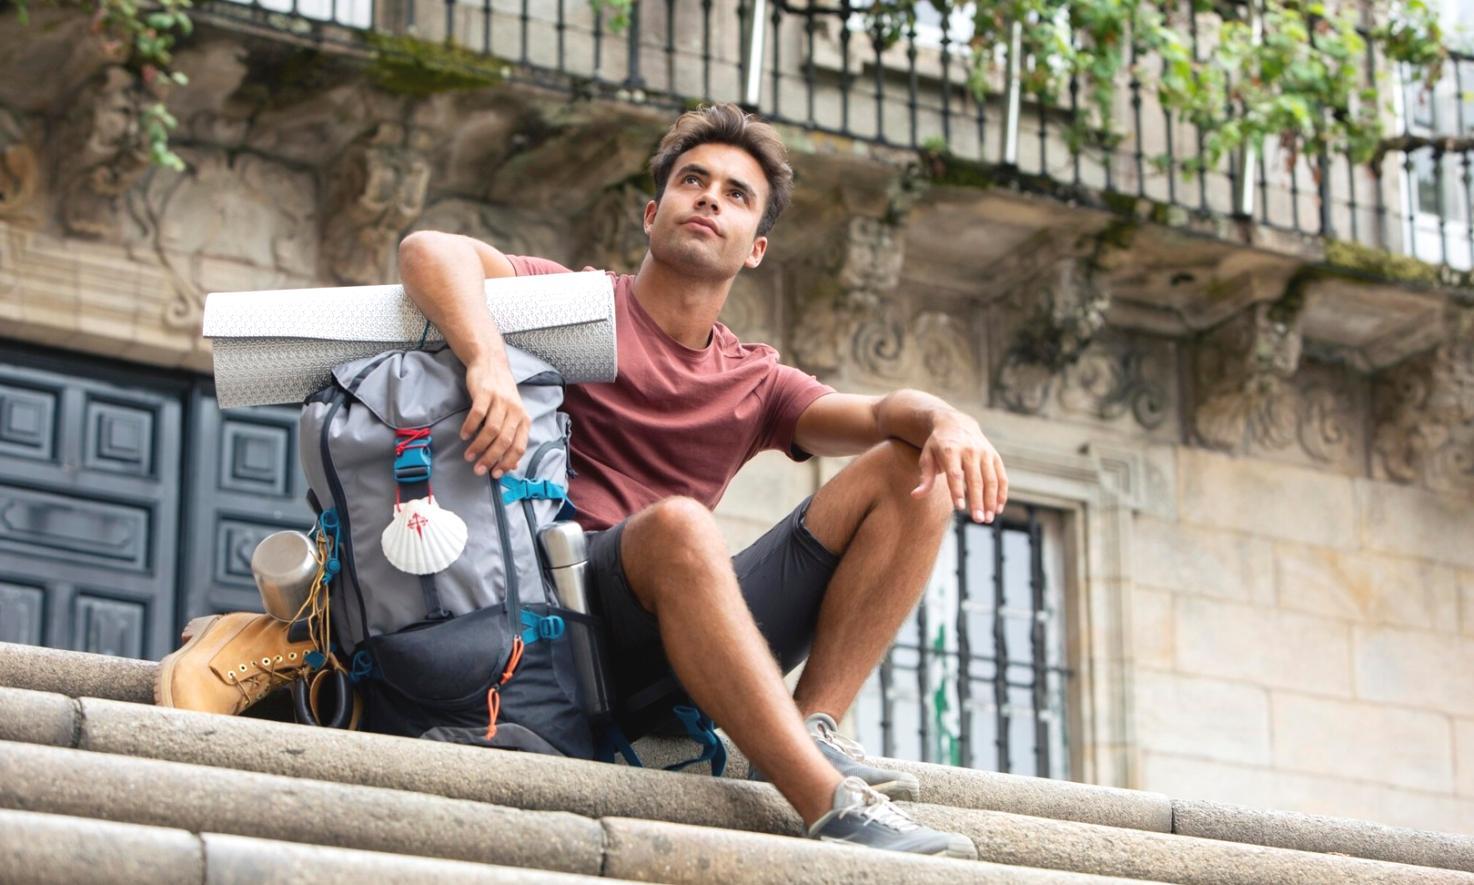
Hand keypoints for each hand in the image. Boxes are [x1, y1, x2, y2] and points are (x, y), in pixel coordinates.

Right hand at [460, 360, 528, 478]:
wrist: (491, 364)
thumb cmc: (501, 395)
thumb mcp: (512, 416)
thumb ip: (513, 438)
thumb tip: (514, 465)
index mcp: (524, 419)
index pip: (519, 447)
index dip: (507, 463)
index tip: (495, 474)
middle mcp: (515, 411)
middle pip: (504, 441)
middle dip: (490, 459)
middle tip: (478, 469)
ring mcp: (501, 401)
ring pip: (491, 430)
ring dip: (479, 446)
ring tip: (468, 455)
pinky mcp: (485, 393)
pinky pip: (478, 415)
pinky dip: (470, 427)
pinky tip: (464, 436)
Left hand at [911, 412, 1007, 523]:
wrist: (956, 423)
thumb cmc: (937, 445)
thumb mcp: (927, 456)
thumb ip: (924, 477)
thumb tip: (915, 496)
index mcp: (950, 450)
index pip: (955, 474)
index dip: (958, 491)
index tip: (960, 508)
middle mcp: (970, 450)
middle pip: (975, 479)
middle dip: (978, 501)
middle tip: (979, 520)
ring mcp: (984, 452)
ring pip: (991, 479)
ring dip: (991, 500)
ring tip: (989, 519)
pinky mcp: (994, 456)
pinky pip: (1000, 476)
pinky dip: (1001, 493)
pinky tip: (999, 508)